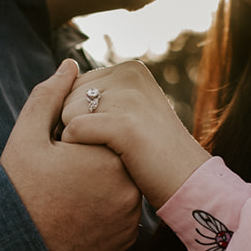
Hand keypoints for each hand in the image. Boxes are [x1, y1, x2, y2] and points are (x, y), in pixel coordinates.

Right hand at [0, 60, 142, 250]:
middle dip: (94, 161)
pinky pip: (121, 215)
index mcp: (109, 157)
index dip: (79, 139)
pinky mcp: (126, 240)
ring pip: (122, 187)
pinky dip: (104, 211)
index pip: (106, 132)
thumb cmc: (17, 189)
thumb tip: (70, 65)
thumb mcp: (27, 136)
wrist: (13, 249)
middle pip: (117, 159)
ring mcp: (130, 218)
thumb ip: (50, 96)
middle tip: (62, 177)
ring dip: (102, 186)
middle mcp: (129, 188)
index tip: (59, 155)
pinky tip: (76, 215)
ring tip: (68, 197)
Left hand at [60, 61, 209, 208]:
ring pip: (66, 113)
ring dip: (76, 142)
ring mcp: (129, 98)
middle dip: (73, 126)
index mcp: (130, 69)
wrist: (187, 181)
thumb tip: (63, 71)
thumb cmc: (152, 152)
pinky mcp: (125, 124)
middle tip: (102, 149)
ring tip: (106, 154)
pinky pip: (73, 131)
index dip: (76, 115)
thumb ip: (101, 92)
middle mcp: (129, 75)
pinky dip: (77, 151)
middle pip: (67, 97)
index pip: (74, 85)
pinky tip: (97, 162)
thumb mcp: (131, 110)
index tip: (102, 136)